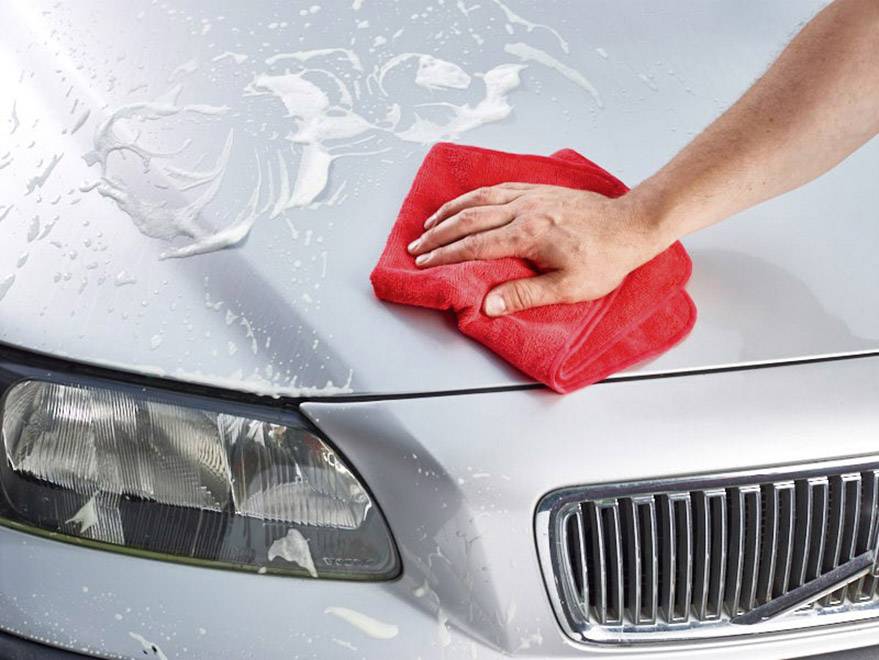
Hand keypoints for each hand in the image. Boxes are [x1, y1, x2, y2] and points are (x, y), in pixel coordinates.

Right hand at [406, 183, 666, 315]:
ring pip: (479, 199)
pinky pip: (498, 188)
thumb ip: (524, 295)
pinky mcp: (539, 190)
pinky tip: (467, 202)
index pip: (474, 245)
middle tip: (416, 245)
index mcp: (527, 235)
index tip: (423, 262)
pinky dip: (475, 196)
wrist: (632, 225)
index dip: (445, 254)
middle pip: (468, 219)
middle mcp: (524, 210)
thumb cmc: (605, 259)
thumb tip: (487, 305)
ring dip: (450, 211)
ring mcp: (531, 196)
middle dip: (438, 233)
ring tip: (430, 222)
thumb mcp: (568, 287)